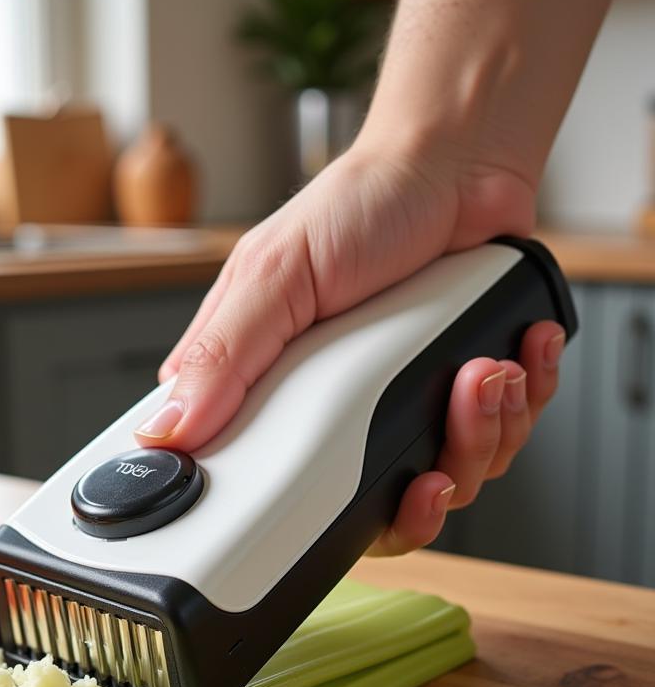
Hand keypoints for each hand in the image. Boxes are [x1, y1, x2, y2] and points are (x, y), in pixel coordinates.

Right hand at [133, 139, 565, 555]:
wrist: (456, 169)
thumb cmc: (361, 207)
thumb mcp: (274, 276)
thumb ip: (222, 356)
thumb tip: (167, 430)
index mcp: (264, 390)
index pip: (261, 488)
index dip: (297, 517)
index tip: (333, 507)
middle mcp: (329, 413)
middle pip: (369, 510)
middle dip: (421, 483)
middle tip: (440, 409)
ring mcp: (396, 409)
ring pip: (444, 486)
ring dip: (482, 432)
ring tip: (481, 371)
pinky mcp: (457, 400)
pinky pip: (498, 447)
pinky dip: (520, 407)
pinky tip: (512, 358)